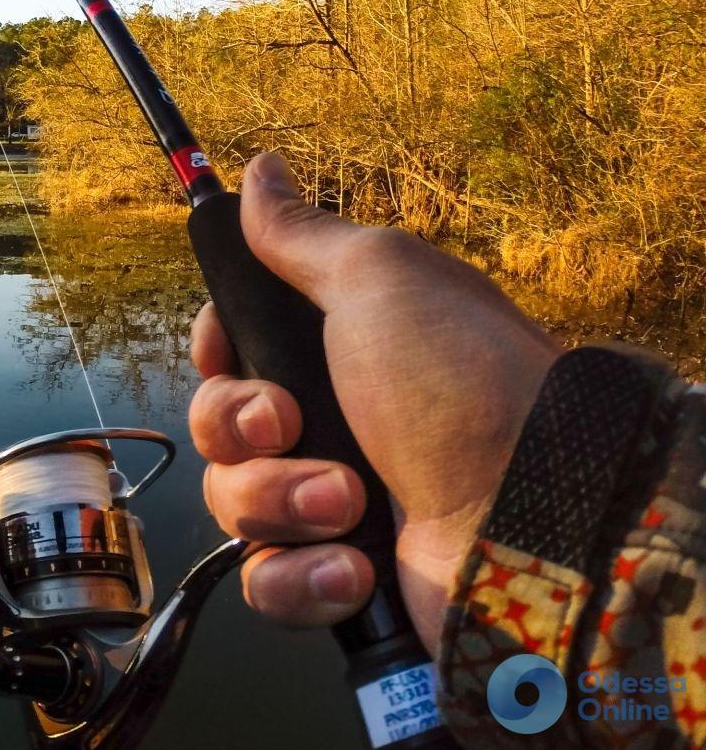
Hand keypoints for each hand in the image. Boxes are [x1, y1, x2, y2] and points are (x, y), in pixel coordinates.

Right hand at [189, 152, 559, 651]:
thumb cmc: (460, 384)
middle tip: (291, 424)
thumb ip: (302, 234)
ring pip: (232, 503)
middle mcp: (333, 424)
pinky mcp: (338, 580)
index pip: (229, 349)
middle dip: (241, 427)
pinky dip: (300, 578)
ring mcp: (334, 506)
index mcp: (338, 351)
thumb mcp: (379, 280)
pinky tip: (352, 567)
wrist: (534, 520)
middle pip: (218, 424)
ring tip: (349, 503)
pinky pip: (266, 582)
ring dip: (278, 502)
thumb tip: (260, 167)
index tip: (227, 351)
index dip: (215, 351)